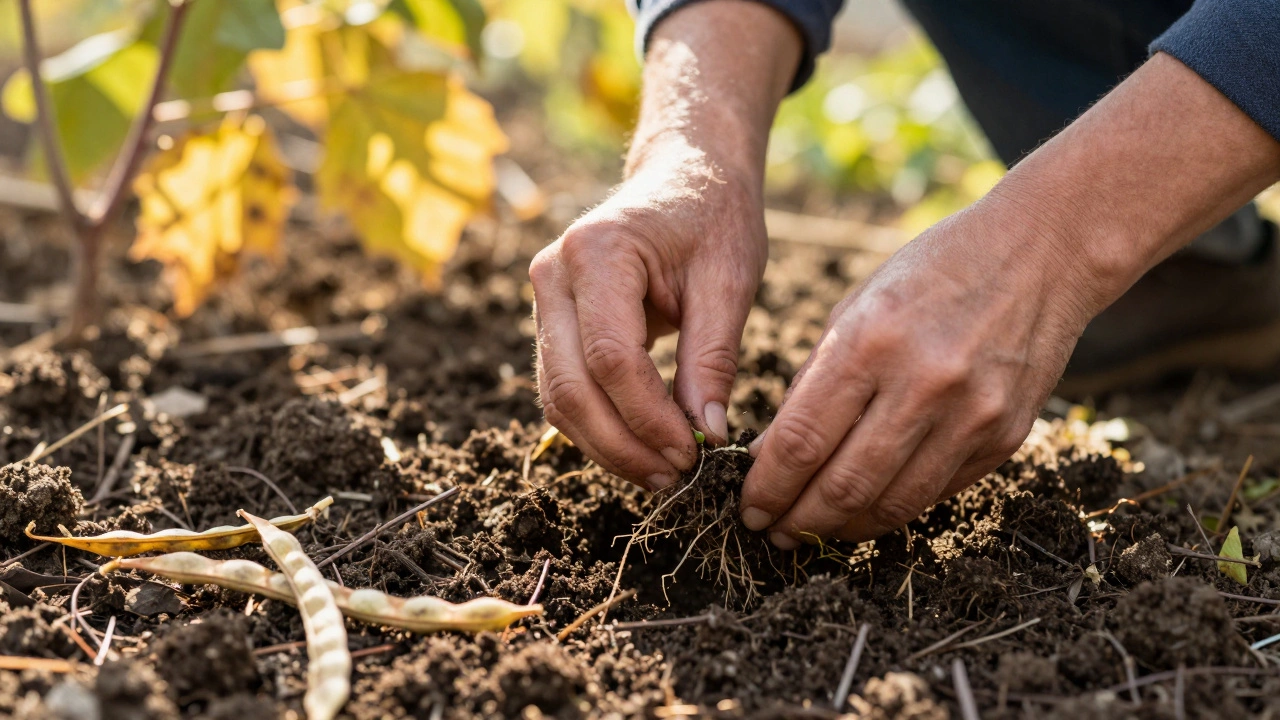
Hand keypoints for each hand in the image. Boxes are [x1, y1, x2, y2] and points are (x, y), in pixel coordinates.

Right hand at [531, 151, 766, 488]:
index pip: (610, 356)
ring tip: (662, 473)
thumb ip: (714, 358)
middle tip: (674, 478)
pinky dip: (599, 426)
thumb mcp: (729, 281)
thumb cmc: (714, 216)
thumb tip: (707, 436)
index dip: (648, 417)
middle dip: (621, 444)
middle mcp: (553, 274)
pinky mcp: (552, 320)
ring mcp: (544, 298)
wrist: (686, 176)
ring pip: (558, 396)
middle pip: (570, 386)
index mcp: (597, 251)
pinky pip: (564, 387)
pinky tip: (643, 448)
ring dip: (607, 445)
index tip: (693, 453)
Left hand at [740, 202, 1087, 546]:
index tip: (747, 507)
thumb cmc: (932, 273)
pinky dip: (892, 508)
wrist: (1042, 253)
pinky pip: (935, 492)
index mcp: (869, 341)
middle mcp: (922, 383)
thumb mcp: (855, 307)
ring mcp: (970, 416)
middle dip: (796, 520)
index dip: (767, 487)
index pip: (801, 441)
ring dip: (842, 529)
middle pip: (843, 485)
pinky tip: (864, 510)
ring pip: (891, 504)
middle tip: (770, 532)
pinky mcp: (1004, 437)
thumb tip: (768, 455)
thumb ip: (811, 383)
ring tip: (811, 532)